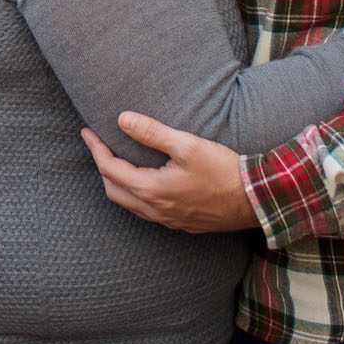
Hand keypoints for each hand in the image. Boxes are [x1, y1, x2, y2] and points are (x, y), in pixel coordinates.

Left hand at [80, 113, 258, 233]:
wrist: (256, 200)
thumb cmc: (223, 170)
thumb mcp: (187, 144)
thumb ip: (152, 132)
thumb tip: (122, 119)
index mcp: (151, 190)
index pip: (109, 169)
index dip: (95, 148)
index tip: (87, 131)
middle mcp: (155, 210)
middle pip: (113, 190)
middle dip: (102, 168)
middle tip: (99, 146)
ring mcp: (168, 221)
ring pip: (129, 205)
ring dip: (117, 184)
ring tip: (118, 162)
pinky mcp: (181, 224)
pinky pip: (146, 213)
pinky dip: (135, 196)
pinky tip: (144, 183)